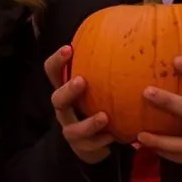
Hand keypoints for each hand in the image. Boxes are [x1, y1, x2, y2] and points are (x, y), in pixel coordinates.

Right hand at [45, 44, 112, 164]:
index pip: (52, 72)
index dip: (57, 61)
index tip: (68, 48)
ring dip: (88, 123)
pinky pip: (90, 146)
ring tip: (104, 116)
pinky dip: (101, 141)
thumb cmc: (98, 103)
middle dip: (68, 90)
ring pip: (72, 129)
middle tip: (82, 81)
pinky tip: (113, 136)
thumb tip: (129, 34)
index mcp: (66, 90)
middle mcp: (65, 109)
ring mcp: (71, 129)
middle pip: (57, 99)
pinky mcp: (82, 147)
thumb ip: (106, 66)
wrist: (95, 142)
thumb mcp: (98, 86)